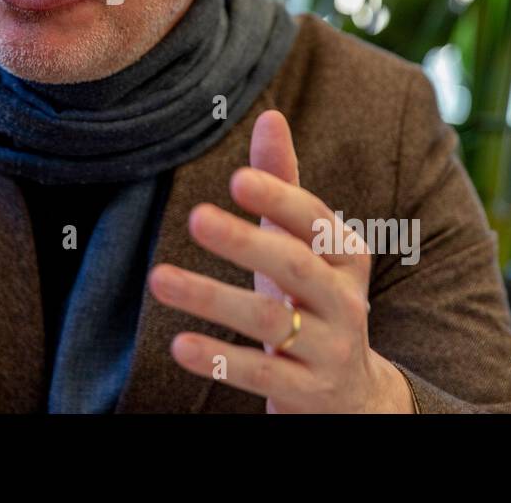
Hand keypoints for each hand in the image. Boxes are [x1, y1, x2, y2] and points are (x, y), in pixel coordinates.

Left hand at [146, 109, 413, 412]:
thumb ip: (284, 185)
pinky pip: (261, 375)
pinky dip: (220, 359)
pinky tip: (179, 343)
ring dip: (211, 298)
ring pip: (270, 320)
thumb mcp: (301, 246)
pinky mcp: (307, 393)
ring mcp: (329, 349)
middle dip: (245, 241)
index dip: (280, 198)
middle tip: (195, 217)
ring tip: (158, 277)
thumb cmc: (312, 301)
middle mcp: (345, 300)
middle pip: (294, 265)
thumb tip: (270, 116)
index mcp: (346, 256)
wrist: (352, 395)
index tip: (238, 178)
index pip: (315, 221)